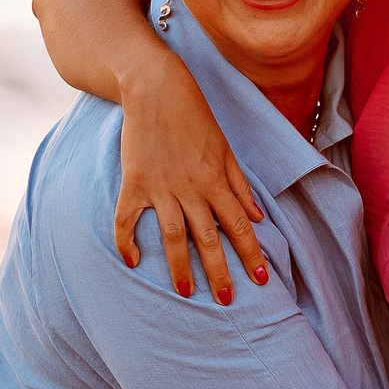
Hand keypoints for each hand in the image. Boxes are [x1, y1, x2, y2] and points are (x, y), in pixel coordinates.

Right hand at [114, 51, 268, 303]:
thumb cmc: (195, 115)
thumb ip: (240, 185)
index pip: (239, 227)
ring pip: (172, 237)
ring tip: (185, 292)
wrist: (155, 87)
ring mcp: (160, 188)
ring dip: (179, 268)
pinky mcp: (134, 182)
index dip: (251, 255)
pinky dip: (127, 242)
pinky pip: (127, 220)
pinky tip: (133, 262)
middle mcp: (190, 189)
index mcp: (216, 181)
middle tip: (225, 301)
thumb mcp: (225, 148)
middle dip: (219, 273)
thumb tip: (258, 217)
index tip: (261, 280)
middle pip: (208, 240)